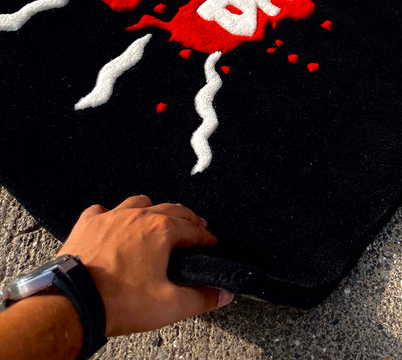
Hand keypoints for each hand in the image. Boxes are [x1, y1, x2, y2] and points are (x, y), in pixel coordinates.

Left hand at [57, 195, 232, 335]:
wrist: (74, 301)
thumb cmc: (119, 301)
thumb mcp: (169, 305)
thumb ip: (200, 298)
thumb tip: (222, 294)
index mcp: (161, 231)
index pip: (193, 229)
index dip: (206, 237)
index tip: (210, 242)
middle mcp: (138, 216)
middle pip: (171, 209)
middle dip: (186, 218)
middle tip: (194, 227)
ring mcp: (111, 216)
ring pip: (139, 203)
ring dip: (152, 210)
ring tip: (157, 219)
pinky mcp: (88, 223)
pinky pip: (103, 210)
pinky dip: (112, 215)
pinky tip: (114, 223)